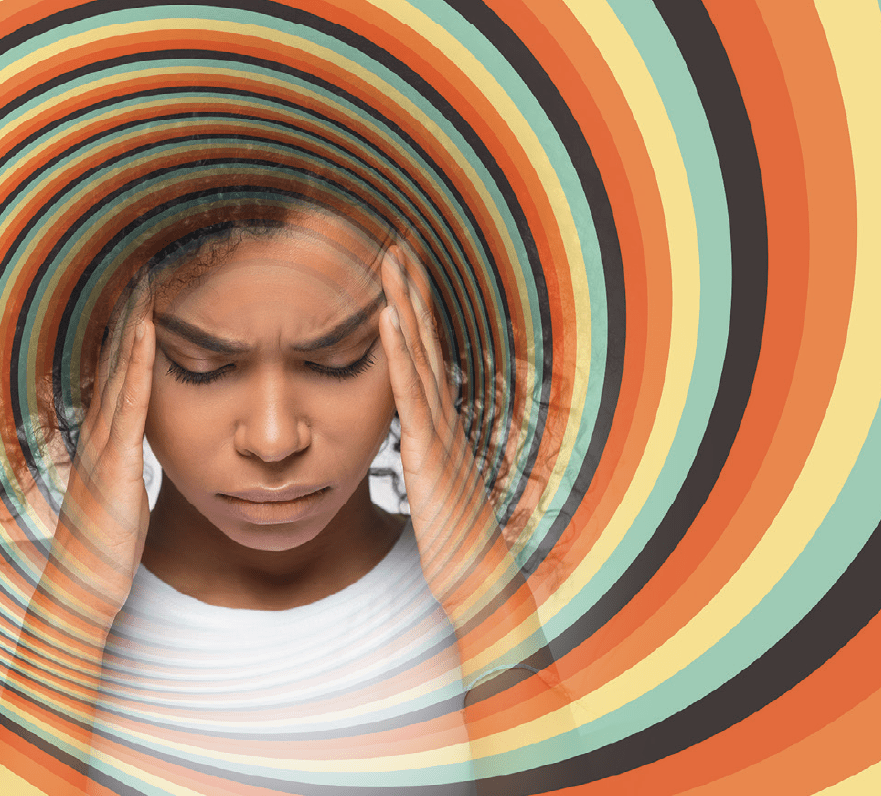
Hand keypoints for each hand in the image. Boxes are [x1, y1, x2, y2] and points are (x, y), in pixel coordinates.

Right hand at [54, 292, 154, 616]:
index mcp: (104, 441)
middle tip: (143, 275)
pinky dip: (136, 364)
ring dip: (131, 328)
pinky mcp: (116, 461)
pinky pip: (130, 403)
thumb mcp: (121, 493)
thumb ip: (128, 463)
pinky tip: (147, 333)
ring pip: (119, 372)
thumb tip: (138, 444)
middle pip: (113, 365)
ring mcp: (104, 444)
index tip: (145, 300)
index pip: (118, 378)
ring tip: (145, 286)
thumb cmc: (106, 542)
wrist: (83, 584)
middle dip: (127, 321)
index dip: (128, 339)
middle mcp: (99, 433)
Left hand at [378, 242, 501, 611]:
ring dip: (404, 304)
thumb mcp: (434, 488)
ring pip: (418, 356)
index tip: (397, 274)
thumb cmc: (454, 541)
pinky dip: (399, 351)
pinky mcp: (428, 451)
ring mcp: (438, 432)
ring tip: (389, 260)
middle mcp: (442, 418)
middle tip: (395, 243)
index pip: (423, 357)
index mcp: (439, 425)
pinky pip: (410, 394)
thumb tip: (412, 439)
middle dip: (410, 291)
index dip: (412, 313)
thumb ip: (424, 457)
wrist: (476, 579)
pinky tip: (387, 315)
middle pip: (425, 343)